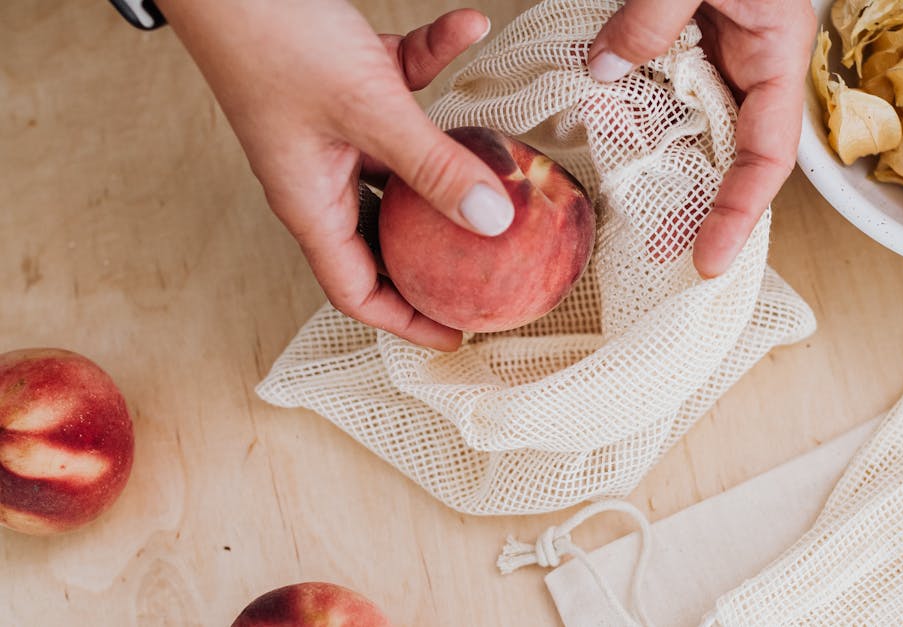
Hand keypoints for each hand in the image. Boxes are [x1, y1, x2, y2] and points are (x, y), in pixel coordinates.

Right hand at [157, 0, 510, 350]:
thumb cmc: (269, 36)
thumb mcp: (368, 111)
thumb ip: (432, 165)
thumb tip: (491, 220)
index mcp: (310, 202)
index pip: (356, 290)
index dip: (406, 321)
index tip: (455, 333)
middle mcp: (322, 173)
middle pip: (385, 236)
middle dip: (434, 252)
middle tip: (488, 266)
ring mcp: (337, 128)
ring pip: (404, 161)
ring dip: (448, 158)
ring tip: (500, 171)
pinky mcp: (349, 78)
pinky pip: (404, 84)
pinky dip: (434, 59)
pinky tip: (467, 29)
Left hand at [588, 0, 815, 277]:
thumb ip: (652, 19)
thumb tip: (603, 70)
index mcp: (776, 51)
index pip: (768, 153)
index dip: (740, 212)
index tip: (709, 259)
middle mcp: (753, 59)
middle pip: (730, 150)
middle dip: (694, 202)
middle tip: (657, 248)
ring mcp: (721, 48)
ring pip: (692, 122)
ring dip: (657, 158)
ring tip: (623, 196)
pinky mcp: (689, 33)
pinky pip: (664, 85)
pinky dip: (635, 109)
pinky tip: (605, 125)